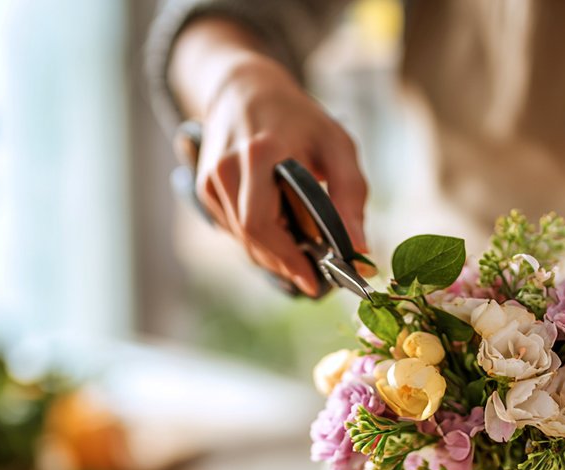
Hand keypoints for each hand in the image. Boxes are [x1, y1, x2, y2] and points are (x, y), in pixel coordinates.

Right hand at [169, 19, 368, 295]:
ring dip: (273, 251)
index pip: (262, 224)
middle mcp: (226, 169)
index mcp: (259, 154)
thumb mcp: (337, 144)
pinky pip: (234, 229)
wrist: (245, 90)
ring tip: (303, 245)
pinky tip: (280, 224)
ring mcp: (210, 181)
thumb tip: (359, 246)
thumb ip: (351, 193)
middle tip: (315, 273)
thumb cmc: (298, 118)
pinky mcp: (204, 189)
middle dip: (284, 262)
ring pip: (242, 238)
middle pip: (251, 237)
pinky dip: (259, 237)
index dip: (287, 260)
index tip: (314, 283)